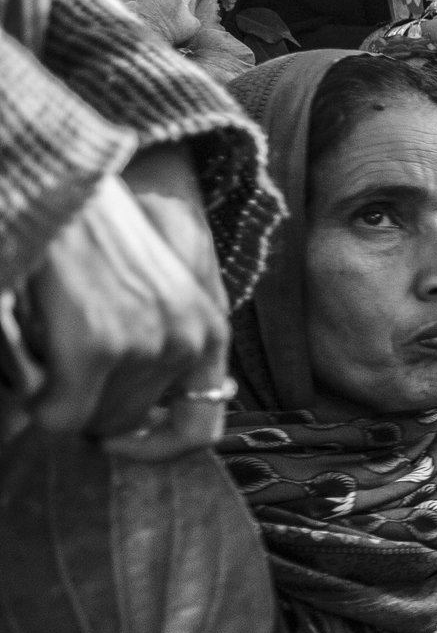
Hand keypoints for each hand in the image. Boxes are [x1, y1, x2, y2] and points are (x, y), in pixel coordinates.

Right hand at [18, 160, 228, 454]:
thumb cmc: (99, 237)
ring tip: (50, 345)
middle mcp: (187, 343)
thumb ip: (160, 351)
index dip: (154, 449)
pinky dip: (37, 400)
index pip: (199, 431)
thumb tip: (138, 423)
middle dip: (87, 407)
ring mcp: (145, 346)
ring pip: (91, 424)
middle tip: (59, 365)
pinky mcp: (97, 345)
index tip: (116, 444)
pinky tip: (33, 361)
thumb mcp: (153, 294)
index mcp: (208, 333)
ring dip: (59, 399)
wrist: (67, 184)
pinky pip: (60, 413)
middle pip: (127, 426)